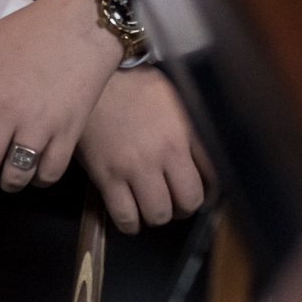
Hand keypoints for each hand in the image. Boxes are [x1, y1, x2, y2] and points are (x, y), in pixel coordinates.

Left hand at [0, 0, 122, 189]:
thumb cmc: (30, 29)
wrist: (85, 23)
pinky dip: (39, 180)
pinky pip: (48, 175)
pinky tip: (37, 169)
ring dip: (8, 181)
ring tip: (9, 172)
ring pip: (14, 177)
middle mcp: (5, 113)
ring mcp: (39, 126)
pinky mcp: (69, 133)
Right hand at [75, 66, 210, 231]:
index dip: (207, 192)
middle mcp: (160, 156)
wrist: (93, 77)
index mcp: (181, 136)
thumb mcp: (175, 102)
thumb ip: (191, 134)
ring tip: (151, 204)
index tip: (200, 193)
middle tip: (174, 199)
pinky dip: (130, 223)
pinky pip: (124, 218)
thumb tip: (205, 164)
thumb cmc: (135, 85)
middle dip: (183, 206)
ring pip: (156, 215)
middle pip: (186, 203)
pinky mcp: (105, 177)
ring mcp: (132, 169)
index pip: (209, 181)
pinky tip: (130, 213)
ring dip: (157, 214)